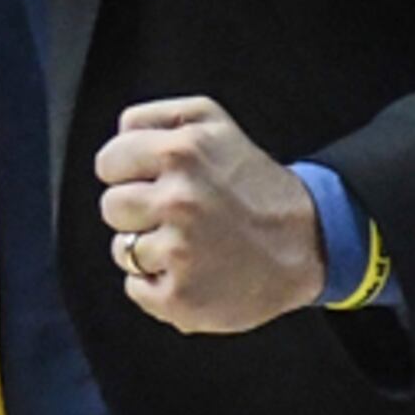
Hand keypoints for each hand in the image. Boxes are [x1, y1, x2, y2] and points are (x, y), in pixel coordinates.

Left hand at [94, 98, 321, 334]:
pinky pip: (136, 287)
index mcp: (181, 152)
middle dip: (139, 210)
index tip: (156, 181)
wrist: (306, 243)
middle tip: (181, 214)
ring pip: (122, 250)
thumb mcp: (214, 122)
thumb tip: (118, 134)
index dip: (129, 172)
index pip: (109, 162)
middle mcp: (179, 199)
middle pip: (111, 206)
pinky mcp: (180, 297)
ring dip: (150, 249)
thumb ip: (156, 117)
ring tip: (192, 242)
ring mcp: (179, 251)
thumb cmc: (254, 184)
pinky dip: (159, 284)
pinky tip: (194, 270)